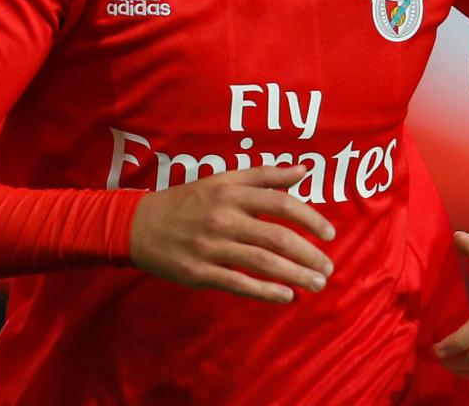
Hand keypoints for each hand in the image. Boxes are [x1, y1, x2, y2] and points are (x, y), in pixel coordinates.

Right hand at [129, 164, 335, 303]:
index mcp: (231, 193)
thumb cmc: (187, 201)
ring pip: (262, 263)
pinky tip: (287, 296)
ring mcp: (211, 246)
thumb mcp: (222, 179)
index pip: (281, 204)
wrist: (139, 225)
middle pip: (277, 237)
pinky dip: (266, 291)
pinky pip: (239, 283)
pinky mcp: (200, 272)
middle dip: (309, 254)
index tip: (330, 234)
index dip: (310, 219)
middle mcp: (223, 218)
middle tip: (328, 267)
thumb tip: (304, 171)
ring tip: (316, 284)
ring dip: (295, 275)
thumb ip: (264, 175)